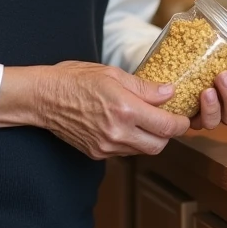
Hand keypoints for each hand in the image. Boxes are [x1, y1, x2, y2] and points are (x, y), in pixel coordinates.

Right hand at [0, 62, 190, 158]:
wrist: (43, 97)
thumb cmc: (76, 79)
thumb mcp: (113, 74)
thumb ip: (144, 87)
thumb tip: (169, 93)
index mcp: (125, 110)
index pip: (166, 126)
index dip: (180, 123)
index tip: (182, 116)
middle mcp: (118, 133)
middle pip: (159, 146)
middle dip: (168, 134)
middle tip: (166, 119)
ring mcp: (106, 146)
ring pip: (142, 151)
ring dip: (150, 139)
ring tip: (146, 120)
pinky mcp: (97, 153)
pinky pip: (124, 152)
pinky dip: (132, 141)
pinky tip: (126, 125)